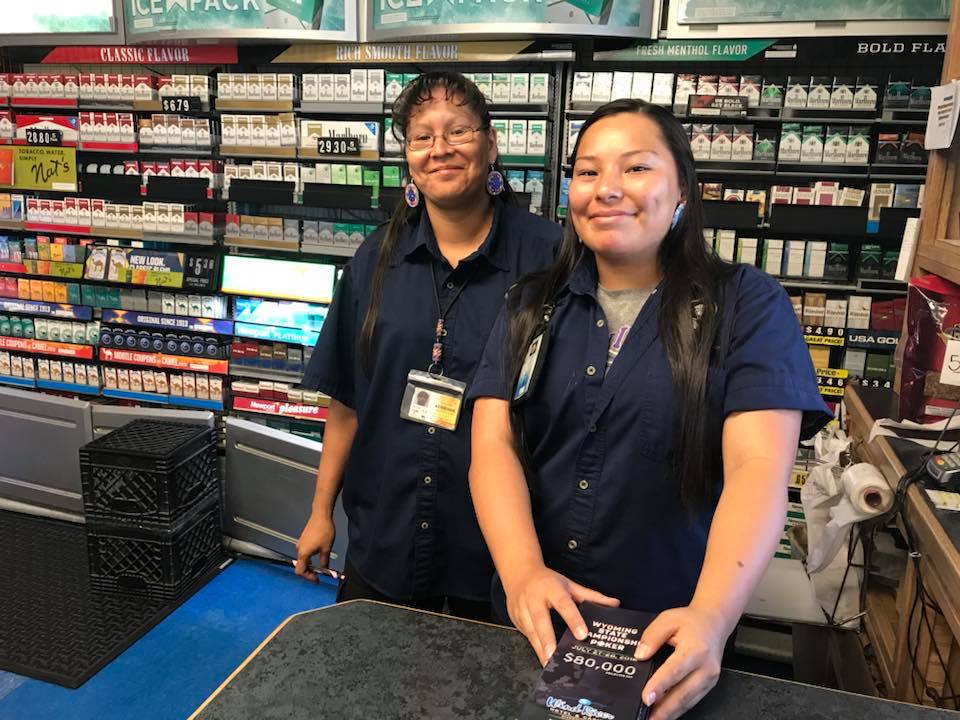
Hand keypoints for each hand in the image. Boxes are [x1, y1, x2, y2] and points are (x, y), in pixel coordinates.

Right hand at [294, 512, 335, 582]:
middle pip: (300, 566)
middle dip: (309, 572)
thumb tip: (326, 570)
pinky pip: (303, 553)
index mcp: (303, 553)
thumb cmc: (324, 531)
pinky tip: (316, 557)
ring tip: (318, 567)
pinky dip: (309, 558)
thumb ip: (324, 561)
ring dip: (309, 565)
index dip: (308, 577)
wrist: (321, 515)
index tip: (317, 579)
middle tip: (318, 575)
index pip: (300, 571)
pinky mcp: (303, 540)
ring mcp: (300, 544)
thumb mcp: (326, 549)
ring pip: (302, 559)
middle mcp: (299, 549)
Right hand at [504, 564, 619, 665]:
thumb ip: (591, 596)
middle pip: (540, 619)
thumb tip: (615, 604)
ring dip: (540, 649)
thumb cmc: (548, 581)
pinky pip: (526, 636)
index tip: (582, 634)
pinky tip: (544, 660)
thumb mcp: (569, 584)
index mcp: (551, 588)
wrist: (519, 572)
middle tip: (554, 656)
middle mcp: (534, 598)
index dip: (573, 618)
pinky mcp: (515, 619)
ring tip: (550, 665)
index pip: (563, 603)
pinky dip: (535, 648)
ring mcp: (521, 609)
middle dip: (547, 638)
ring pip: (530, 631)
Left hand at [636, 606, 726, 719]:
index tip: (646, 698)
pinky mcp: (709, 685)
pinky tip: (666, 712)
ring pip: (688, 701)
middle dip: (664, 709)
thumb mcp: (668, 619)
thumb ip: (652, 636)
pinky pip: (692, 700)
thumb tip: (640, 655)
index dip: (659, 686)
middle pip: (683, 693)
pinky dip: (679, 709)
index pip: (674, 671)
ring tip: (653, 718)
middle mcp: (706, 668)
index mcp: (696, 650)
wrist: (715, 622)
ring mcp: (710, 679)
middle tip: (647, 718)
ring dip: (671, 712)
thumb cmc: (691, 621)